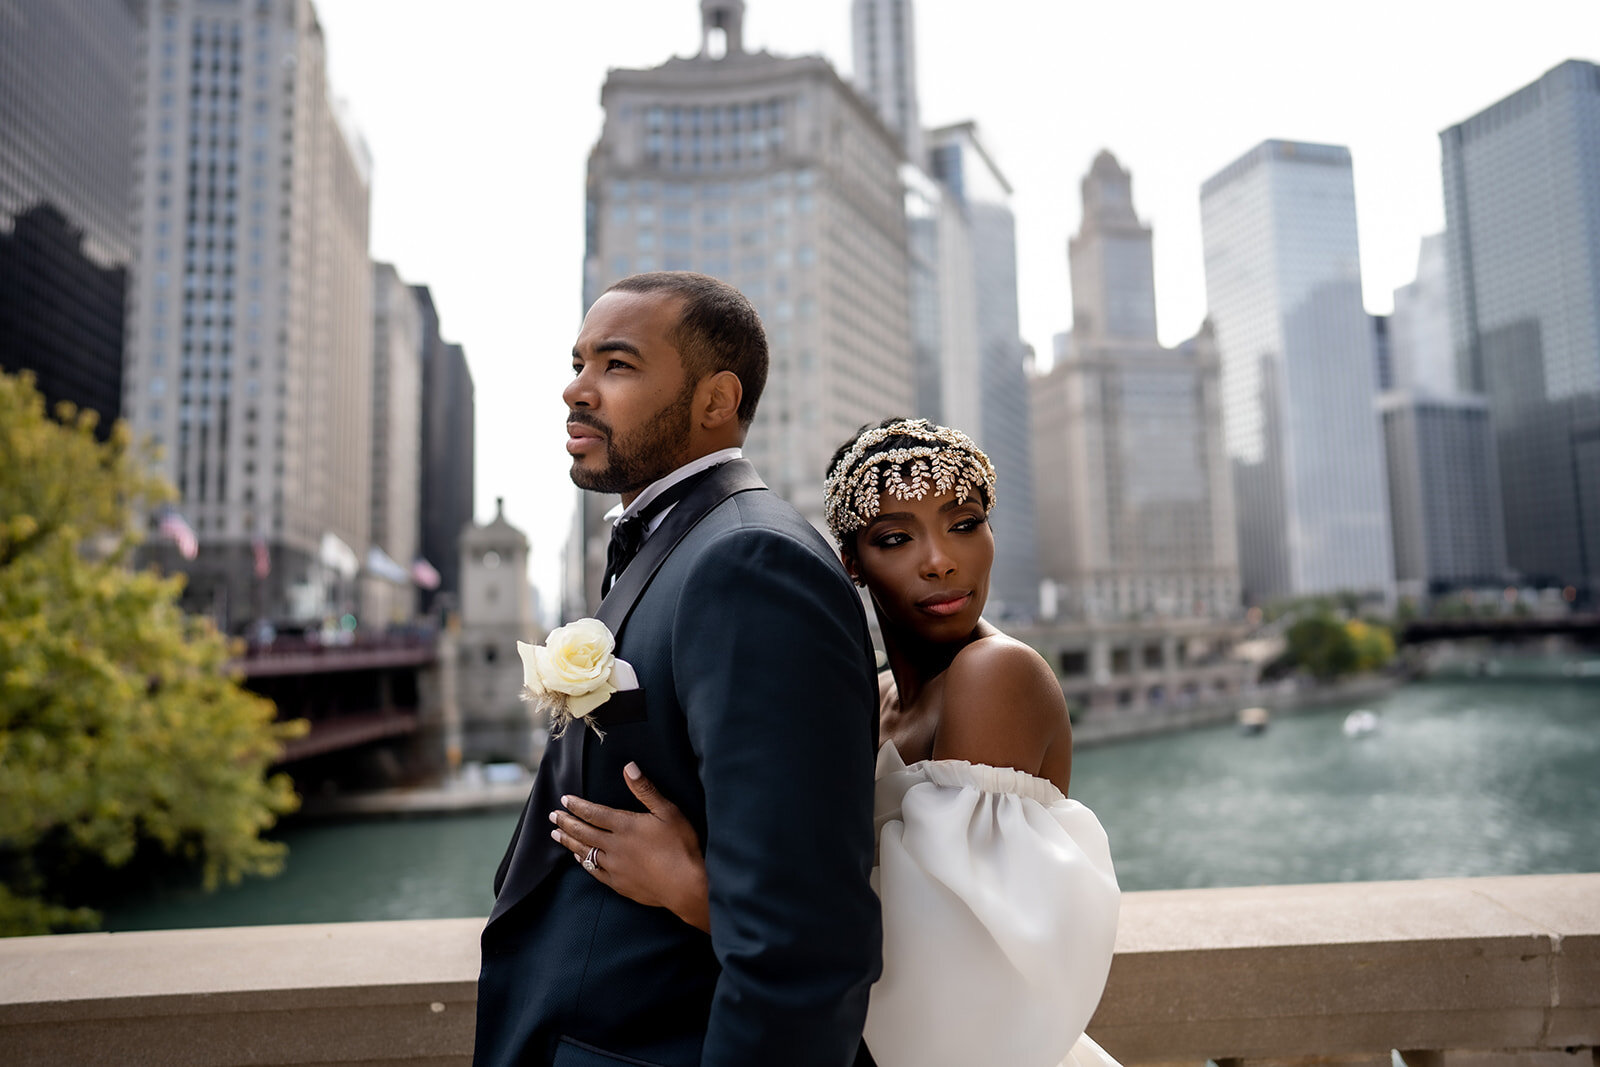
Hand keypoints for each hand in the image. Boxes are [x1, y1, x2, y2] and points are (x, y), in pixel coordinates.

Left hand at [549, 762, 710, 932]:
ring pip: (584, 852)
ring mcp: (615, 867)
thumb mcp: (668, 812)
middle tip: (552, 815)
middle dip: (566, 822)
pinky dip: (583, 862)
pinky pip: (594, 871)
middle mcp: (614, 846)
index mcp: (625, 826)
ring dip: (569, 841)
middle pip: (583, 832)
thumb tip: (628, 767)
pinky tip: (578, 859)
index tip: (564, 800)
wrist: (686, 886)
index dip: (577, 806)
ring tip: (556, 834)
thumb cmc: (680, 846)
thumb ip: (645, 790)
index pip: (594, 813)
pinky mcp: (619, 884)